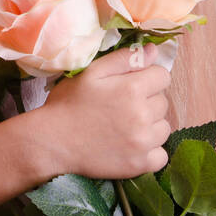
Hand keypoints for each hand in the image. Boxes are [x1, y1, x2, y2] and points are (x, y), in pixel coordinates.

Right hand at [41, 41, 172, 179]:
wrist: (52, 143)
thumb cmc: (69, 104)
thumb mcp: (91, 73)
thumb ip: (124, 59)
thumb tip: (154, 51)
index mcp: (132, 88)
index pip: (162, 76)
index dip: (148, 78)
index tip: (131, 85)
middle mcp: (143, 115)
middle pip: (163, 102)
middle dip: (148, 101)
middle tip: (122, 107)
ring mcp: (143, 142)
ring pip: (164, 127)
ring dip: (151, 126)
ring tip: (126, 127)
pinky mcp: (139, 164)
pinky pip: (161, 155)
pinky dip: (151, 151)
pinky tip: (132, 146)